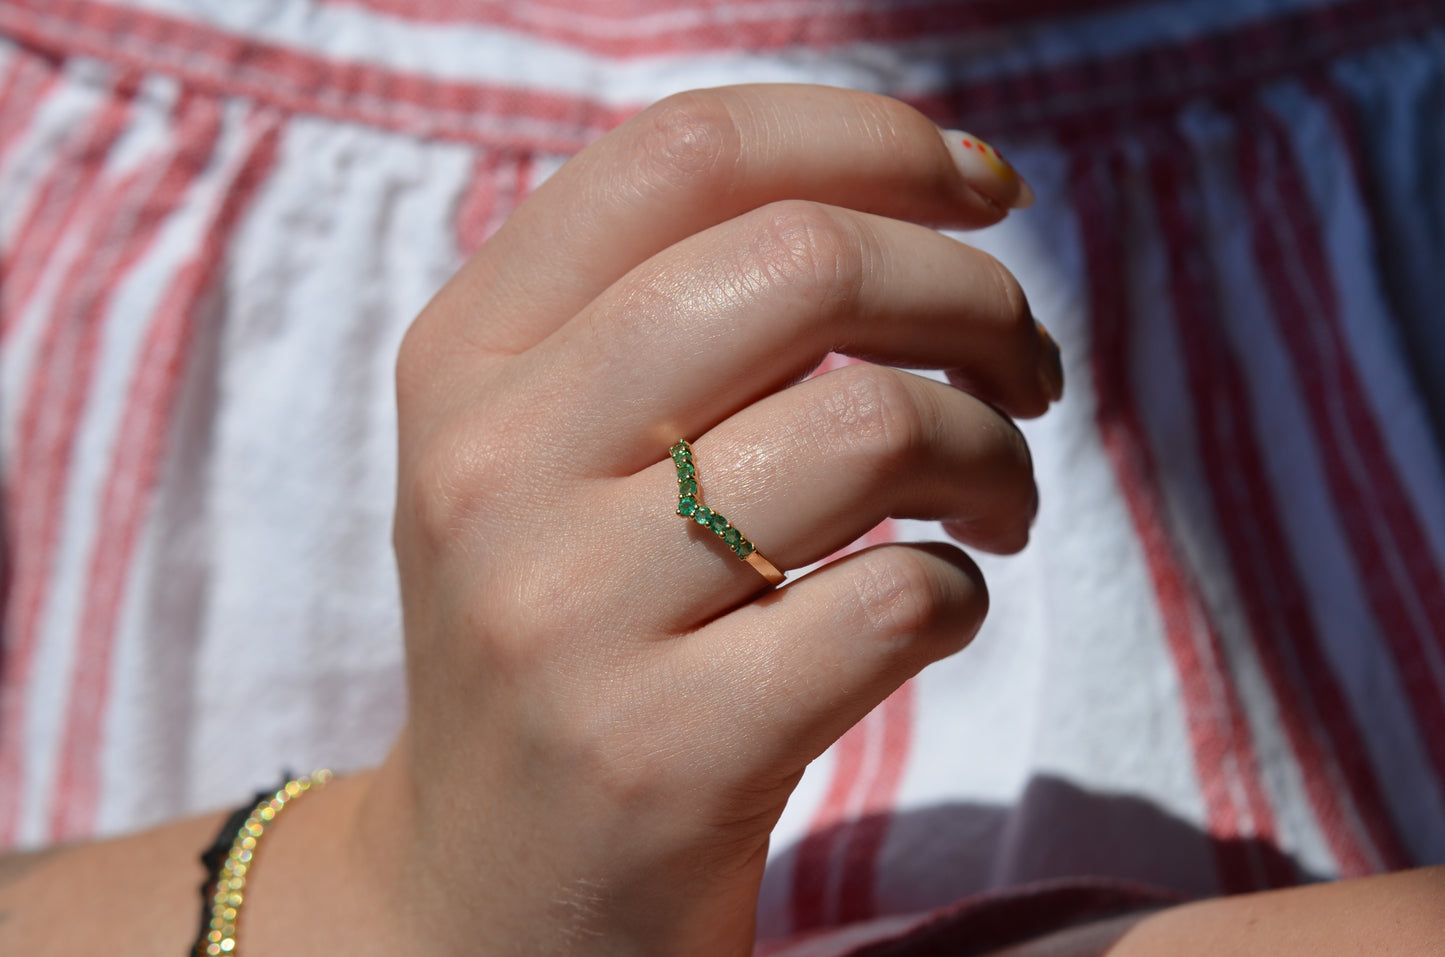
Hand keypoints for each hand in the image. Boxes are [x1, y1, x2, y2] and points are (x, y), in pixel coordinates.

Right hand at [371, 83, 1055, 954]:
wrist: (486, 895)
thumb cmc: (564, 635)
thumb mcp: (546, 453)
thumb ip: (670, 310)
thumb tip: (913, 198)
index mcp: (464, 361)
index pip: (686, 155)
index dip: (871, 139)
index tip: (984, 190)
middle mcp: (490, 470)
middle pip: (806, 265)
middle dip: (975, 296)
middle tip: (1027, 361)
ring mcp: (566, 618)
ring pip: (875, 429)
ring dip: (994, 452)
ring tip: (997, 500)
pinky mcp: (663, 758)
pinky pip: (899, 604)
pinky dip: (964, 590)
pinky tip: (934, 609)